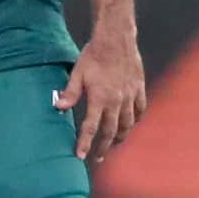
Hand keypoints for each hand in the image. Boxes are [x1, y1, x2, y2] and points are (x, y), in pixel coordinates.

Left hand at [56, 27, 146, 163]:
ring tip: (113, 145)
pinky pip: (139, 110)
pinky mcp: (138, 89)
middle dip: (104, 147)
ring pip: (127, 124)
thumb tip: (58, 107)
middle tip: (98, 159)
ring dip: (119, 137)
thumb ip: (70, 92)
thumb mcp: (77, 73)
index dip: (85, 143)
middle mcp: (116, 101)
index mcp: (99, 98)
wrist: (116, 38)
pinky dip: (135, 120)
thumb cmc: (93, 55)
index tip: (80, 156)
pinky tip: (130, 125)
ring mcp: (130, 96)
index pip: (91, 127)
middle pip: (110, 131)